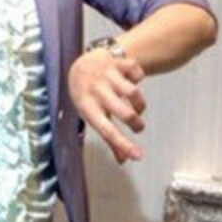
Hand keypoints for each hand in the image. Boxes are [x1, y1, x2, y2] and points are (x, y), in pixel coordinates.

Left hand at [67, 46, 145, 162]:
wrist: (82, 65)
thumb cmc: (88, 95)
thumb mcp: (92, 115)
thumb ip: (109, 138)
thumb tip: (124, 159)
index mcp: (87, 107)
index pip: (107, 131)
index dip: (123, 145)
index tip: (138, 155)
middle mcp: (97, 90)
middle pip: (125, 112)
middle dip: (136, 123)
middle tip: (138, 127)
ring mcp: (107, 74)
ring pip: (134, 92)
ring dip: (139, 103)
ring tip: (136, 107)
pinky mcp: (118, 61)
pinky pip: (138, 73)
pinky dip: (139, 78)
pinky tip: (131, 81)